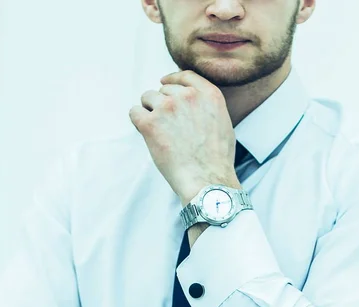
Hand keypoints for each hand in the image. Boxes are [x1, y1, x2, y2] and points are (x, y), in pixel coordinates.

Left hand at [128, 70, 238, 204]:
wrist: (207, 179)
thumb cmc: (217, 160)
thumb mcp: (224, 124)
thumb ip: (208, 107)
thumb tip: (194, 105)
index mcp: (208, 94)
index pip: (185, 75)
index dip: (172, 79)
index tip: (164, 83)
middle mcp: (187, 96)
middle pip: (164, 89)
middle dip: (162, 103)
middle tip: (166, 126)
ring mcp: (167, 108)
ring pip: (147, 98)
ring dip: (149, 111)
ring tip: (158, 132)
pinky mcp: (150, 123)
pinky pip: (134, 112)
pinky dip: (138, 121)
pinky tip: (146, 134)